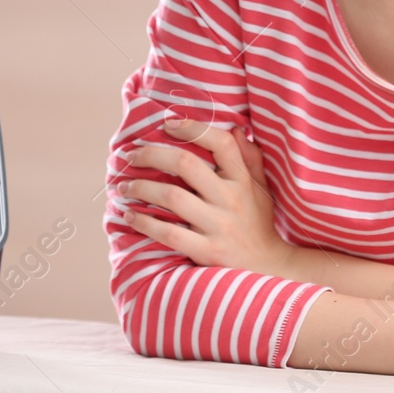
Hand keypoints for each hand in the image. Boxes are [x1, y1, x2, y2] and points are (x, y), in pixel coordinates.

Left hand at [117, 116, 293, 277]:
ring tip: (123, 186)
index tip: (168, 124)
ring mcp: (218, 226)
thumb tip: (235, 129)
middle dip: (152, 154)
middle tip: (131, 155)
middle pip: (186, 164)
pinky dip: (144, 222)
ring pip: (171, 197)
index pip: (221, 143)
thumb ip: (250, 158)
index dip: (193, 128)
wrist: (269, 268)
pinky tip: (129, 215)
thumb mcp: (261, 188)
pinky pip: (168, 233)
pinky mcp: (206, 251)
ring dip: (141, 187)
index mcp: (243, 180)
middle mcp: (230, 199)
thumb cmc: (259, 224)